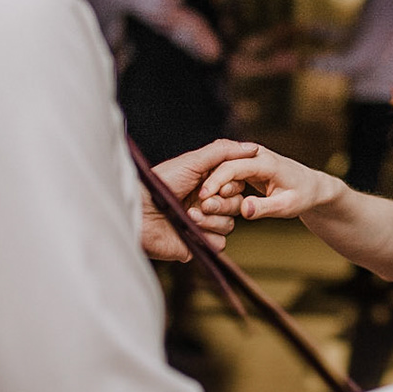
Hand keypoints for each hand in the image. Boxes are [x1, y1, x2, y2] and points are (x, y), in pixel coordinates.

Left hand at [142, 139, 253, 261]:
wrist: (140, 211)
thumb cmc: (161, 183)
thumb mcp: (192, 161)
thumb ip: (223, 152)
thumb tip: (252, 148)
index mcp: (206, 184)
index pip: (236, 186)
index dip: (232, 187)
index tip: (220, 186)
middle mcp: (206, 204)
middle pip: (236, 206)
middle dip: (221, 203)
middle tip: (202, 201)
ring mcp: (203, 225)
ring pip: (229, 224)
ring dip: (211, 219)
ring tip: (189, 214)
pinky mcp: (198, 244)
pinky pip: (219, 243)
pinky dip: (207, 235)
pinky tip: (189, 228)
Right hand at [198, 145, 331, 221]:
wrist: (312, 186)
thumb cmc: (302, 196)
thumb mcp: (286, 207)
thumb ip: (264, 208)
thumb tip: (243, 209)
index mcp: (266, 162)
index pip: (233, 167)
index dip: (216, 181)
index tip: (203, 197)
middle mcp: (257, 155)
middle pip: (224, 164)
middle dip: (209, 182)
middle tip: (197, 202)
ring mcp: (251, 158)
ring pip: (224, 167)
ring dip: (212, 183)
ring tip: (202, 203)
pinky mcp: (248, 164)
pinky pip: (228, 171)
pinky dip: (219, 184)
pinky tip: (210, 199)